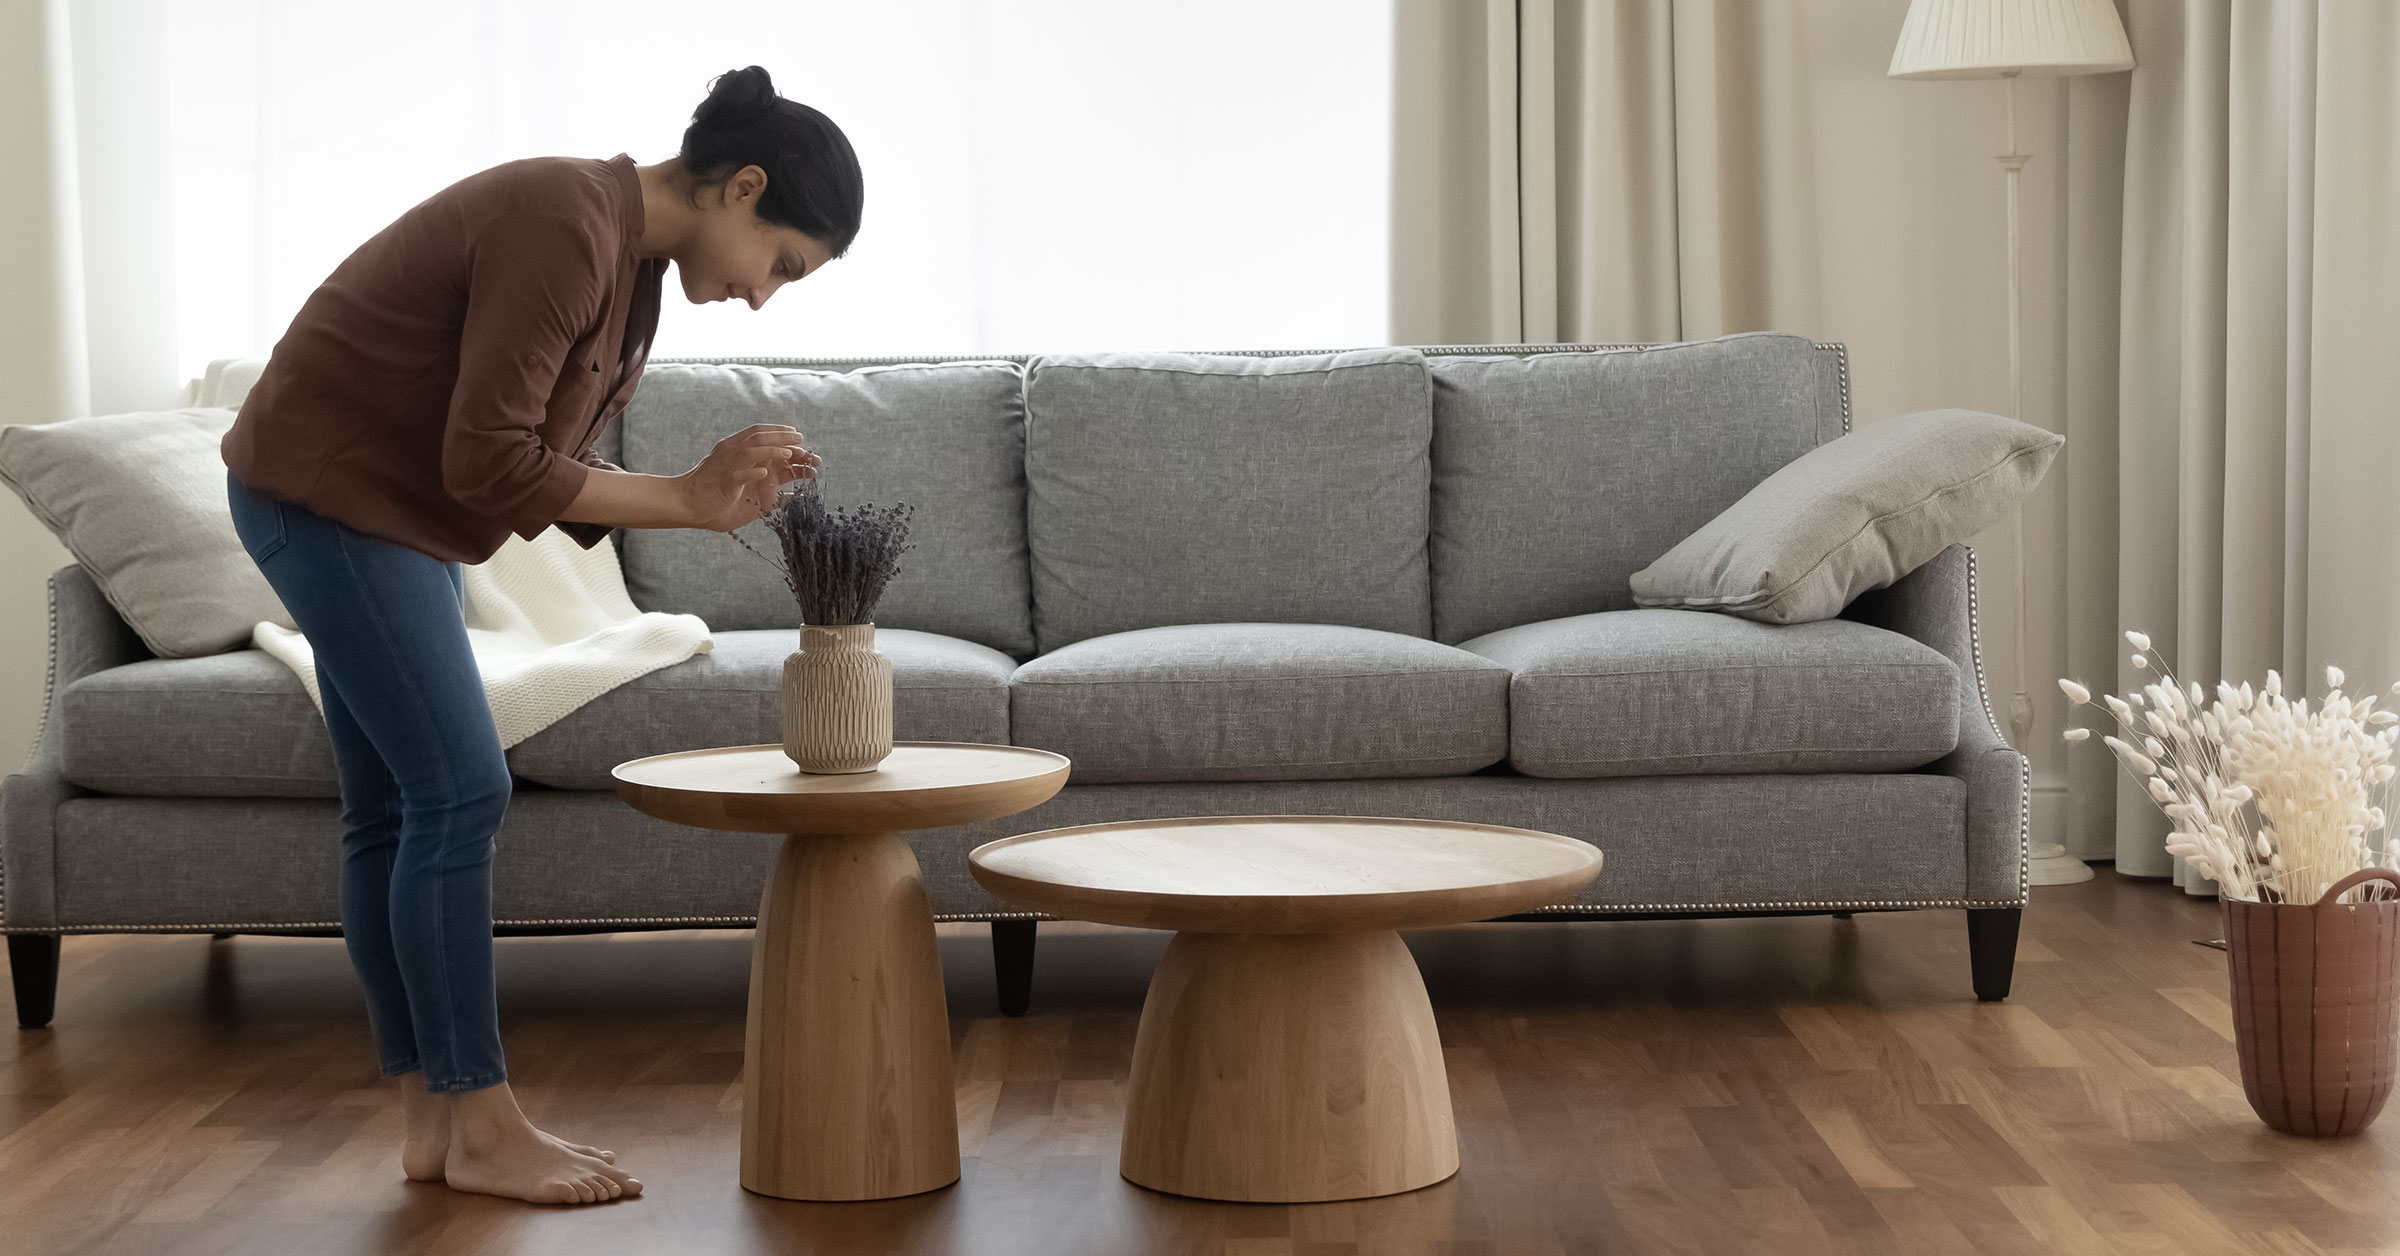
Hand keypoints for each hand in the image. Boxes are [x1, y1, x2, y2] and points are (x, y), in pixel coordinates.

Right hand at [677, 424, 820, 531]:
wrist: (687, 504)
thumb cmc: (716, 496)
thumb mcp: (746, 486)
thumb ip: (767, 484)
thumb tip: (792, 486)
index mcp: (736, 450)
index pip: (760, 434)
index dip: (781, 433)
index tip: (800, 439)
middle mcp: (731, 452)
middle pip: (759, 437)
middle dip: (783, 438)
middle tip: (802, 441)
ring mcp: (727, 466)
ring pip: (751, 450)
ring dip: (772, 451)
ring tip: (790, 453)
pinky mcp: (723, 482)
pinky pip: (738, 474)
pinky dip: (752, 472)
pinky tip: (765, 473)